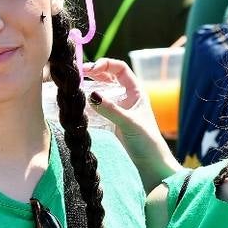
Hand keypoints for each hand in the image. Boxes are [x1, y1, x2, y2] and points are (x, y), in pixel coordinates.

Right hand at [84, 58, 180, 190]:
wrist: (151, 163)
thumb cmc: (147, 142)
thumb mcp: (129, 123)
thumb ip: (110, 109)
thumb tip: (92, 95)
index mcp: (136, 91)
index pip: (120, 69)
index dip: (106, 65)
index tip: (91, 69)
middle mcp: (127, 96)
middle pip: (109, 76)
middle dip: (94, 72)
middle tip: (79, 74)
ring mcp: (119, 107)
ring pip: (103, 89)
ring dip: (90, 84)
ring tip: (76, 84)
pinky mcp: (112, 119)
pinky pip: (98, 105)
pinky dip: (89, 101)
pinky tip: (79, 102)